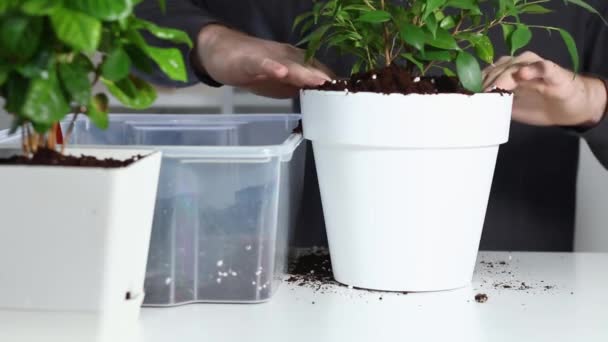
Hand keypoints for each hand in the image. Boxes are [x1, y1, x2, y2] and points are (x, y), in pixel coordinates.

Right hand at [193, 25, 332, 98]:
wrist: (222, 53)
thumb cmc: (256, 70)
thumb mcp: (282, 84)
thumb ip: (302, 89)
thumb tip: (326, 103)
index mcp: (297, 64)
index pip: (320, 73)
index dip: (335, 84)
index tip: (353, 96)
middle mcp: (287, 57)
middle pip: (310, 68)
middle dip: (326, 79)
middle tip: (344, 91)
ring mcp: (269, 58)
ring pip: (289, 65)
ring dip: (305, 73)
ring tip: (319, 81)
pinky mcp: (249, 61)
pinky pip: (262, 63)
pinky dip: (271, 67)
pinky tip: (279, 72)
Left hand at [482, 51, 606, 126]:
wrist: (569, 108)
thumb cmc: (537, 104)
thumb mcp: (510, 107)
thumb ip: (493, 103)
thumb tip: (471, 109)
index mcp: (506, 71)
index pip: (486, 73)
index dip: (474, 82)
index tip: (464, 95)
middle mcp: (519, 64)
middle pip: (498, 69)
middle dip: (486, 82)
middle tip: (477, 96)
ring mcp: (536, 67)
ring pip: (516, 66)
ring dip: (503, 76)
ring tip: (494, 88)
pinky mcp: (554, 73)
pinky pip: (543, 67)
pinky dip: (533, 69)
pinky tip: (523, 74)